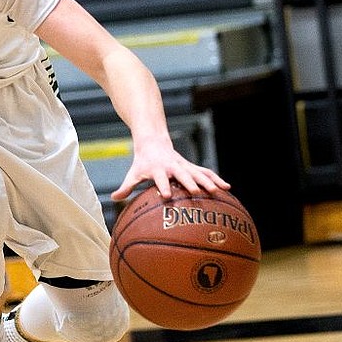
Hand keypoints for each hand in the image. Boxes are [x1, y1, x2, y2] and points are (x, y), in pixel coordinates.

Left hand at [111, 139, 229, 200]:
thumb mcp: (133, 173)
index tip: (166, 196)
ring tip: (219, 191)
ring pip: (198, 173)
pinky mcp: (191, 166)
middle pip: (182, 175)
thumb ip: (126, 187)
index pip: (160, 179)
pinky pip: (206, 172)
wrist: (153, 142)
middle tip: (196, 192)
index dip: (163, 186)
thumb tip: (114, 198)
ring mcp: (184, 166)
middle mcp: (173, 167)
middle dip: (189, 183)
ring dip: (208, 181)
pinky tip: (228, 188)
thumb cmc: (142, 162)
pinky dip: (217, 179)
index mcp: (158, 169)